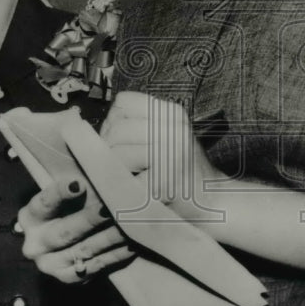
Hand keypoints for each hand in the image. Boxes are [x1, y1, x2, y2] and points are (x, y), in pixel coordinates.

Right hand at [18, 177, 134, 283]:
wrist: (68, 238)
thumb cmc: (72, 204)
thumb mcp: (68, 191)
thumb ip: (78, 185)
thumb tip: (98, 175)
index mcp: (31, 217)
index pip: (44, 204)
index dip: (60, 193)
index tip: (79, 184)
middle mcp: (36, 244)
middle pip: (66, 232)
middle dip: (91, 219)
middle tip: (111, 208)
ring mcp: (51, 264)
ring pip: (84, 250)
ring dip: (109, 237)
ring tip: (129, 225)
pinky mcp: (69, 278)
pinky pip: (95, 267)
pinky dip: (115, 255)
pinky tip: (130, 244)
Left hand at [100, 91, 221, 219]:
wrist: (215, 203)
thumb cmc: (183, 171)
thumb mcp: (170, 135)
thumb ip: (140, 124)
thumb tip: (89, 129)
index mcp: (173, 113)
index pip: (124, 102)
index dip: (113, 120)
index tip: (121, 140)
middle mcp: (174, 129)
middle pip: (116, 128)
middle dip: (108, 149)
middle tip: (120, 167)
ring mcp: (170, 155)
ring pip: (116, 152)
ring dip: (114, 170)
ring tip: (129, 179)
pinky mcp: (162, 183)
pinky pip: (123, 179)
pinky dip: (121, 189)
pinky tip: (135, 194)